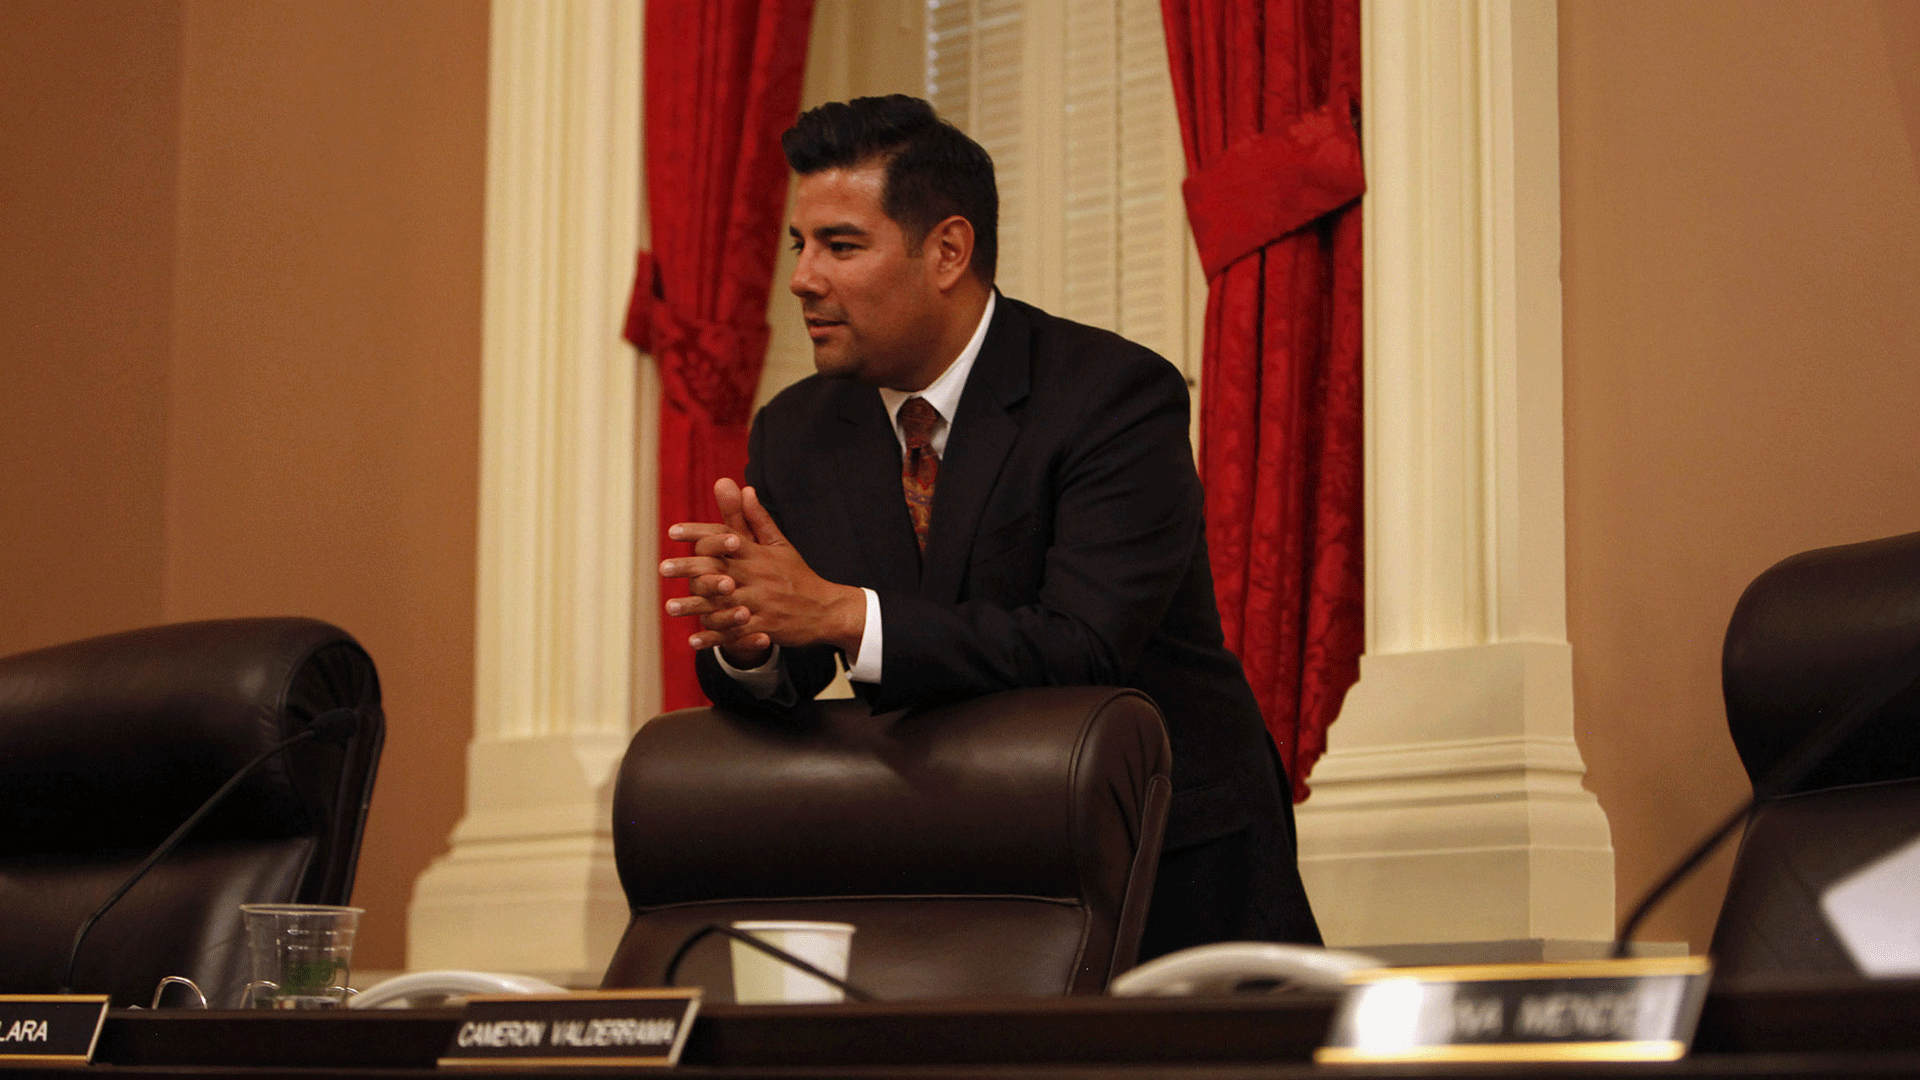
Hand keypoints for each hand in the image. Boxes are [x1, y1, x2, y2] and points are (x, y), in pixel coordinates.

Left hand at [659, 478, 865, 662]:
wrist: (827, 609)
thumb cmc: (797, 575)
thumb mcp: (780, 544)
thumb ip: (757, 519)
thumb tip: (744, 488)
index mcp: (758, 555)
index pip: (725, 538)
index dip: (699, 533)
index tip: (673, 531)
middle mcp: (758, 577)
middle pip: (719, 569)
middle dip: (690, 569)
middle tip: (663, 568)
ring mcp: (762, 604)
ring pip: (723, 604)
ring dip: (695, 607)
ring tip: (669, 607)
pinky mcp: (765, 627)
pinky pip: (735, 633)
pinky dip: (715, 637)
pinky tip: (693, 640)